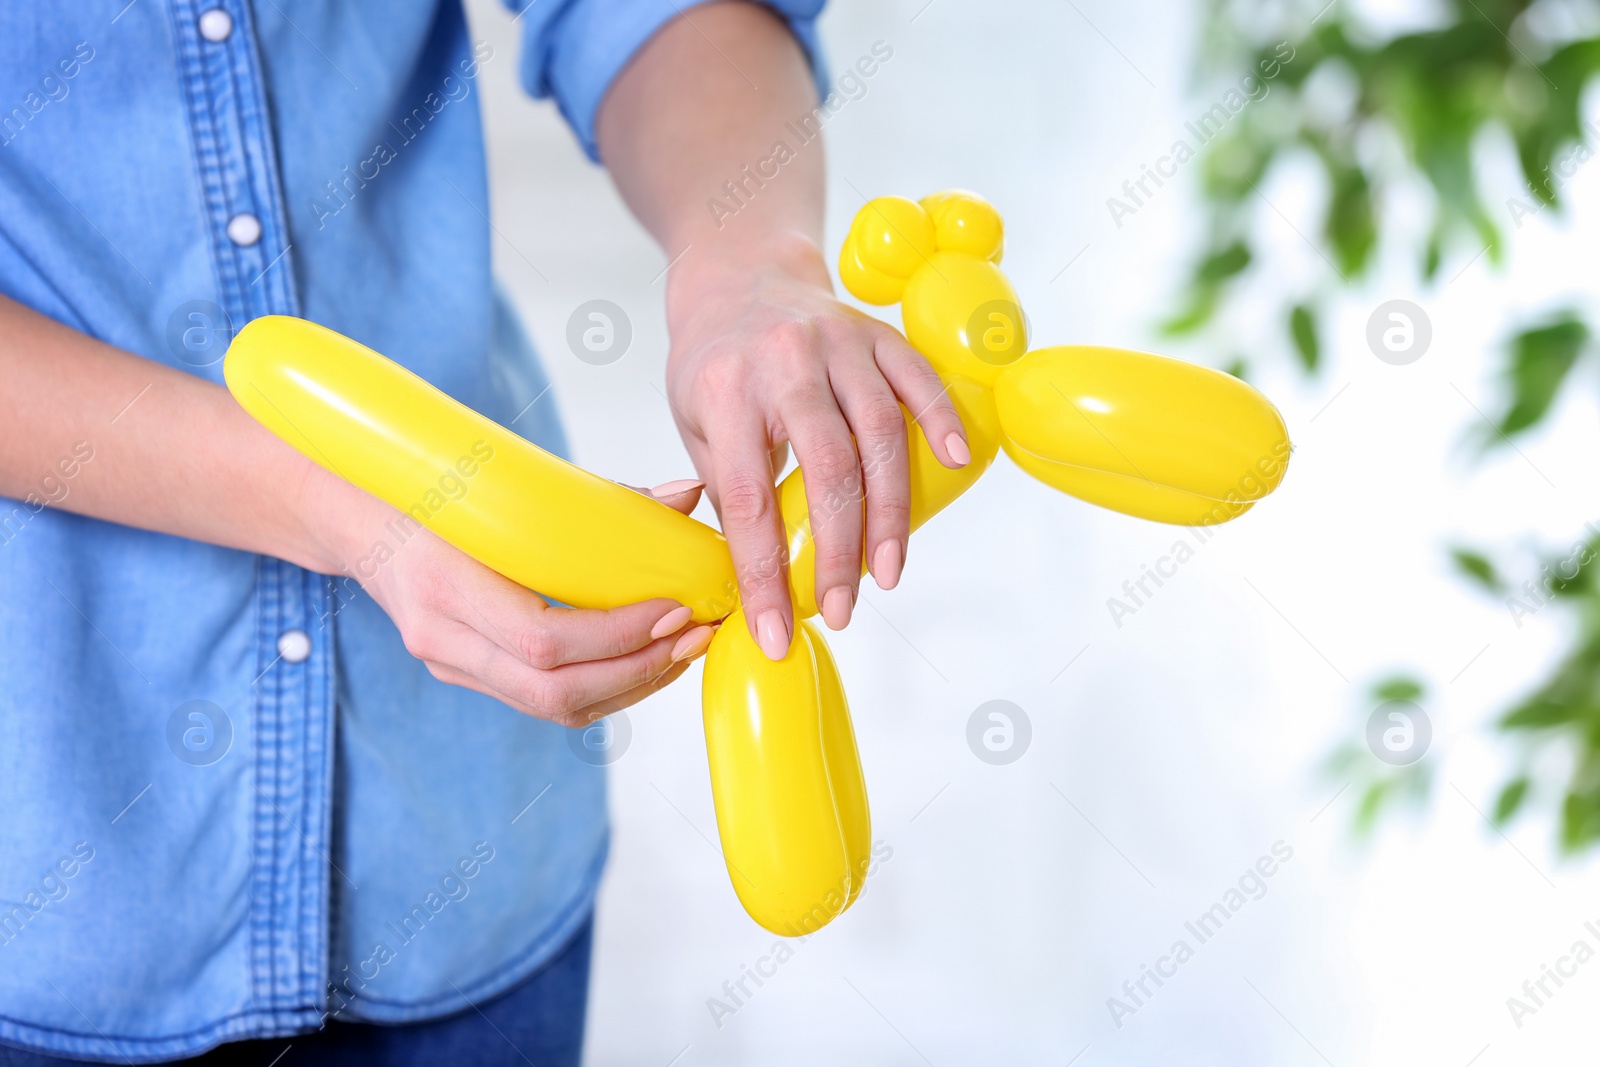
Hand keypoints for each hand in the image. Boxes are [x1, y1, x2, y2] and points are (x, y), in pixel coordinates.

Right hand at [304, 473, 715, 725]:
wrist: (354, 514)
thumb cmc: (433, 485)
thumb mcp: (504, 479)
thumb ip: (600, 496)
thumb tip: (688, 494)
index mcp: (444, 583)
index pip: (543, 640)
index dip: (619, 635)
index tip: (674, 607)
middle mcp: (441, 638)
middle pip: (555, 691)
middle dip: (639, 669)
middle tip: (696, 634)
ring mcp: (449, 665)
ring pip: (554, 708)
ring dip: (631, 686)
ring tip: (683, 648)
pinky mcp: (465, 674)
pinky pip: (543, 701)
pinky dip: (603, 687)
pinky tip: (644, 658)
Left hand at [664, 232, 969, 659]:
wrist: (740, 274)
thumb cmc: (714, 362)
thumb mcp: (695, 423)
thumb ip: (726, 490)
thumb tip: (750, 579)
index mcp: (727, 391)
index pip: (748, 500)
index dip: (763, 575)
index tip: (774, 632)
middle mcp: (786, 362)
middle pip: (827, 469)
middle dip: (838, 553)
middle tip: (842, 611)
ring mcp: (838, 343)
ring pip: (880, 432)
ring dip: (890, 512)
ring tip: (888, 573)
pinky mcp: (877, 333)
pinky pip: (918, 379)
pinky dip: (940, 419)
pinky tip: (954, 462)